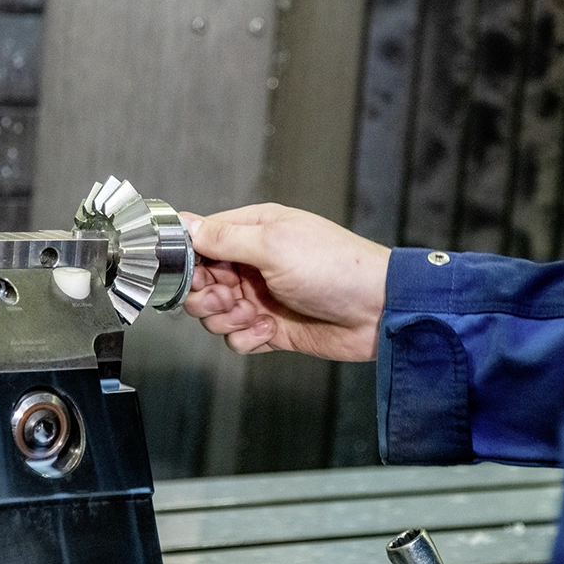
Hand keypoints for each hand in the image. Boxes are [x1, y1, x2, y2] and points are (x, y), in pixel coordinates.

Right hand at [181, 204, 390, 359]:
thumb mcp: (274, 244)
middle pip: (202, 281)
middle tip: (228, 298)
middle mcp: (254, 263)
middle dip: (206, 296)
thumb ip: (225, 237)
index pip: (202, 241)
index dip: (191, 261)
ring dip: (227, 319)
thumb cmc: (335, 268)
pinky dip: (247, 338)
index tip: (196, 275)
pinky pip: (237, 338)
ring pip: (214, 313)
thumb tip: (186, 224)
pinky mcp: (270, 328)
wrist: (377, 311)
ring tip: (254, 315)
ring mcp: (261, 297)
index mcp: (254, 231)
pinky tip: (270, 329)